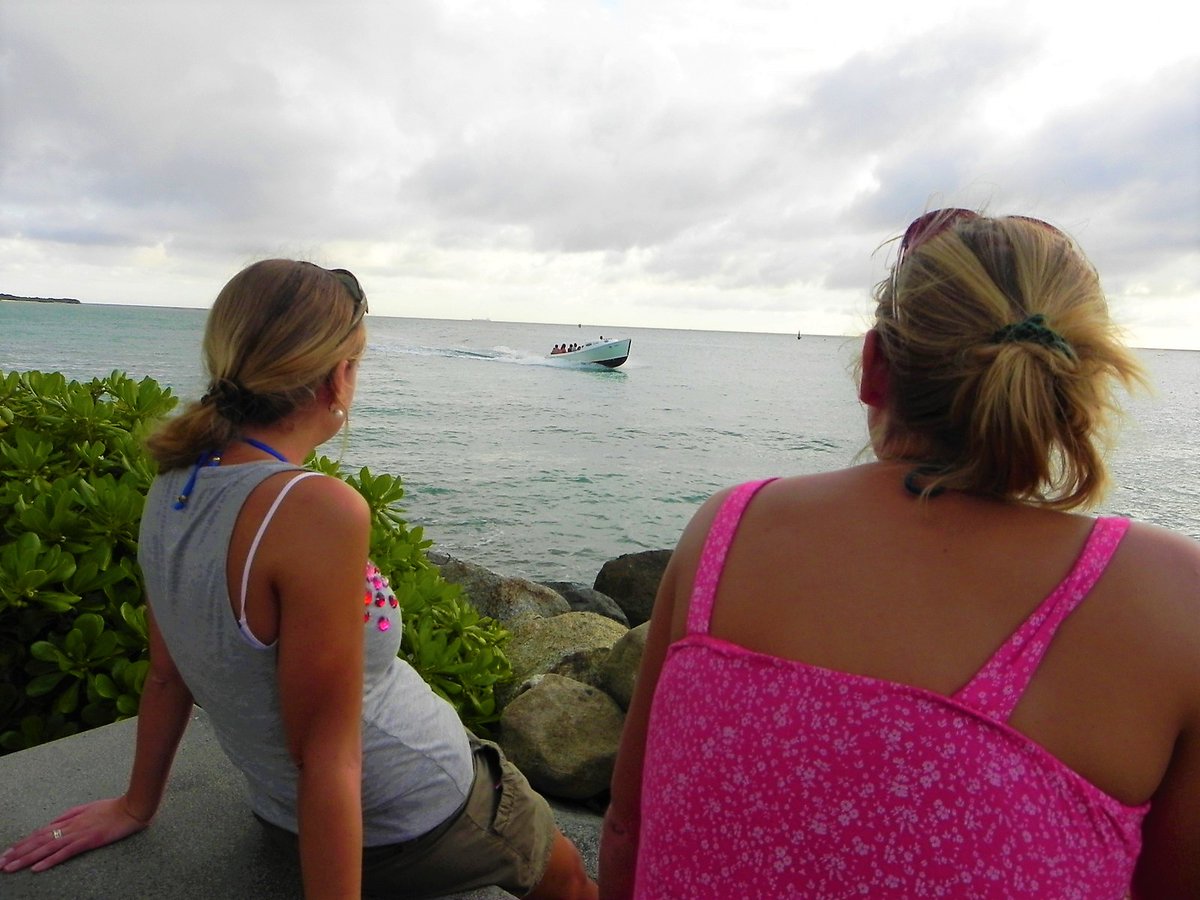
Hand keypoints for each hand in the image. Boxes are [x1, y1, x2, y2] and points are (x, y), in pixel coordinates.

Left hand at [0, 796, 148, 872]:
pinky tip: (37, 868)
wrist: (132, 807)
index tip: (8, 852)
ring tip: (11, 867)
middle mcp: (70, 826)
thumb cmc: (113, 808)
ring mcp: (78, 834)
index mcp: (69, 819)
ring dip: (26, 858)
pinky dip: (49, 860)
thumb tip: (53, 824)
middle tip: (1, 863)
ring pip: (47, 847)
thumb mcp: (88, 808)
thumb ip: (70, 816)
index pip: (41, 832)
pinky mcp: (88, 841)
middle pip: (39, 840)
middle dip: (18, 853)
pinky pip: (65, 853)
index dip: (23, 843)